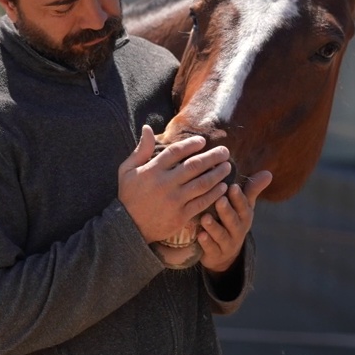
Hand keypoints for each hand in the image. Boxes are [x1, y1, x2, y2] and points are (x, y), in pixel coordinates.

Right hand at [118, 125, 231, 243]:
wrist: (128, 227)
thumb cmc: (128, 195)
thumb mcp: (127, 170)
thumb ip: (141, 150)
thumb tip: (147, 128)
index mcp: (153, 170)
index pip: (176, 151)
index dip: (191, 144)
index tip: (203, 141)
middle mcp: (165, 184)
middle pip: (194, 166)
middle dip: (212, 157)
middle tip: (225, 151)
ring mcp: (174, 200)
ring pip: (202, 183)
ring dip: (218, 174)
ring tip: (227, 166)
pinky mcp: (181, 216)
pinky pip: (202, 202)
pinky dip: (214, 194)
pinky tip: (223, 187)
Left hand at [197, 170, 271, 272]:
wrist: (225, 253)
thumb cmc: (233, 221)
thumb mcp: (243, 207)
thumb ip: (252, 190)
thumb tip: (268, 173)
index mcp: (244, 216)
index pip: (244, 207)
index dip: (239, 198)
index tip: (232, 187)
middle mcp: (238, 230)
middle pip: (233, 220)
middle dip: (227, 211)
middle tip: (220, 200)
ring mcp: (227, 243)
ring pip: (221, 235)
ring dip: (214, 227)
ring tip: (205, 218)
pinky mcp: (215, 254)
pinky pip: (211, 249)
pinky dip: (206, 243)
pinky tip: (200, 236)